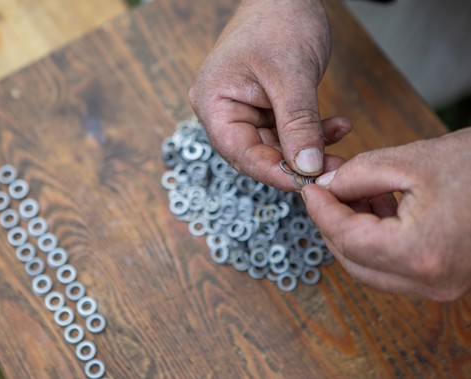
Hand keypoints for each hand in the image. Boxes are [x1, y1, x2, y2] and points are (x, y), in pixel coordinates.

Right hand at [189, 0, 337, 190]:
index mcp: (214, 102)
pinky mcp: (263, 108)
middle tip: (331, 170)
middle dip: (296, 163)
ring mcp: (243, 110)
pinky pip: (286, 131)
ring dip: (309, 149)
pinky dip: (311, 133)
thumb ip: (299, 124)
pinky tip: (336, 128)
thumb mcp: (292, 75)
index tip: (306, 183)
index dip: (273, 172)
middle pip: (256, 153)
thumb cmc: (279, 20)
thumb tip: (307, 167)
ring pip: (275, 146)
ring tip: (339, 148)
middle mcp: (223, 111)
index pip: (239, 152)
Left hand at [302, 128, 470, 300]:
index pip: (346, 237)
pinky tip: (374, 208)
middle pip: (352, 259)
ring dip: (351, 232)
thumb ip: (358, 175)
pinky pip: (391, 267)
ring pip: (368, 267)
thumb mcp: (412, 161)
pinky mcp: (442, 280)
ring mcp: (438, 286)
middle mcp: (429, 281)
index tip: (309, 189)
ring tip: (350, 194)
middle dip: (331, 224)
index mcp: (420, 252)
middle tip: (324, 192)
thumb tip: (327, 187)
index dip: (320, 210)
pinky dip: (373, 240)